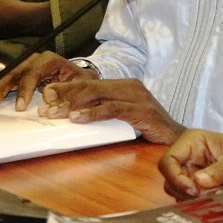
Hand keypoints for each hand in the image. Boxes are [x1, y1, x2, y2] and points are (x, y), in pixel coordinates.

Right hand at [0, 51, 92, 111]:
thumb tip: (48, 97)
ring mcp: (21, 66)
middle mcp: (31, 61)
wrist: (79, 76)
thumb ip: (68, 91)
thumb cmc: (80, 82)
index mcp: (48, 61)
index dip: (25, 90)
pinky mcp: (15, 74)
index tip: (20, 107)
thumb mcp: (81, 85)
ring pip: (0, 76)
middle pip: (11, 73)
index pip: (32, 73)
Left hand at [35, 78, 185, 144]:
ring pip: (98, 95)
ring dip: (73, 105)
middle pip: (90, 87)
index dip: (67, 89)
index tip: (46, 97)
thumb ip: (104, 113)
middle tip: (45, 108)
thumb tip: (74, 117)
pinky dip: (93, 113)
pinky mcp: (142, 109)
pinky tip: (78, 118)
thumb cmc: (149, 130)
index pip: (90, 83)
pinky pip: (112, 109)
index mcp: (124, 85)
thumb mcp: (123, 118)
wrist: (177, 139)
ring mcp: (137, 96)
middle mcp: (130, 86)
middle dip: (65, 96)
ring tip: (54, 114)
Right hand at [159, 130, 222, 199]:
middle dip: (186, 190)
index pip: (168, 160)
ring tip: (219, 191)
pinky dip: (201, 201)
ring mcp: (193, 172)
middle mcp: (189, 156)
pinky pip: (190, 198)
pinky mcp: (200, 186)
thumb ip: (221, 169)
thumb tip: (197, 181)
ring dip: (195, 197)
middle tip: (210, 192)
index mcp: (194, 142)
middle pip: (170, 179)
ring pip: (178, 191)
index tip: (194, 190)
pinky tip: (219, 195)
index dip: (175, 177)